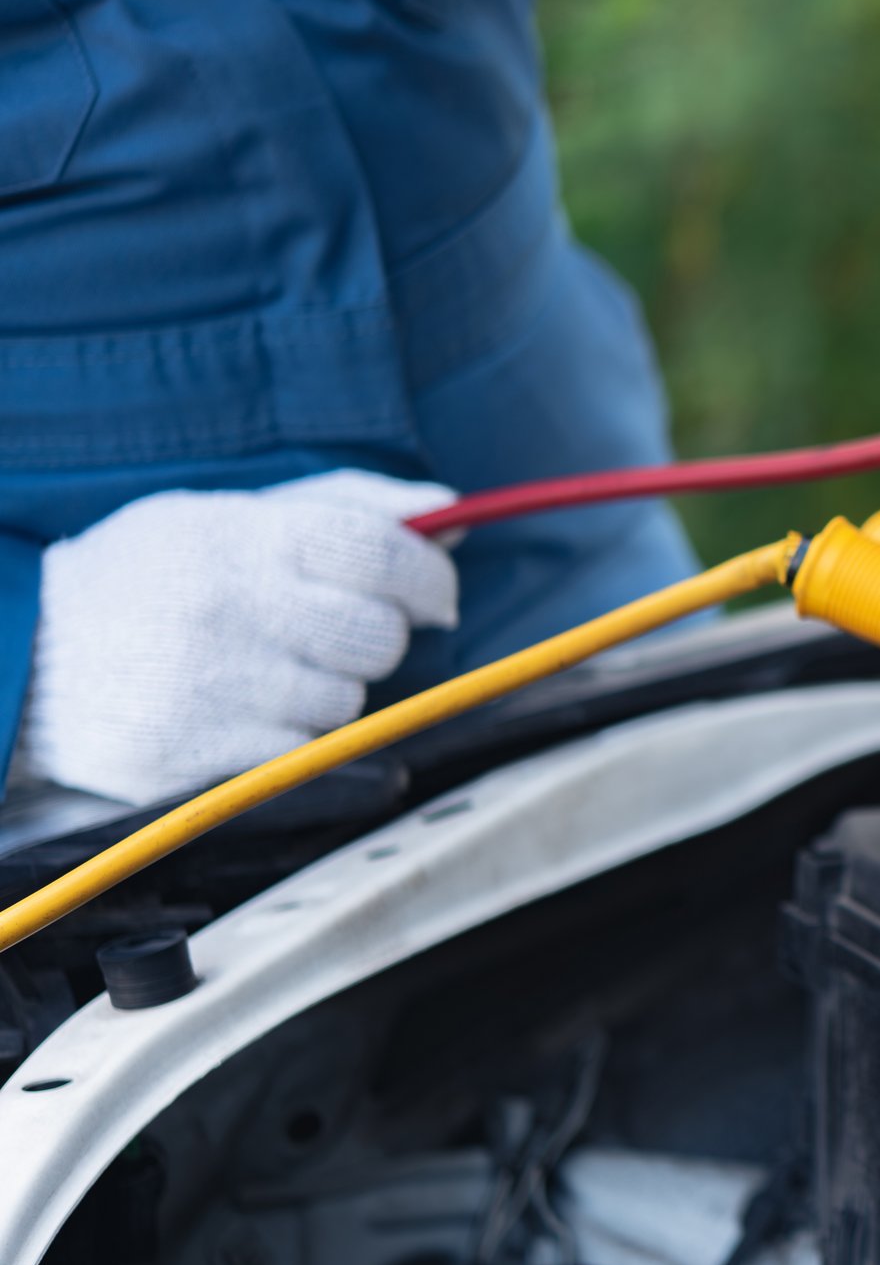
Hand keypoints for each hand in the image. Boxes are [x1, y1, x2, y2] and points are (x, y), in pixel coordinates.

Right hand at [17, 470, 459, 802]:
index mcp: (239, 537)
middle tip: (330, 630)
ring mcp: (210, 689)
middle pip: (376, 636)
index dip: (429, 579)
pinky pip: (300, 756)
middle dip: (373, 636)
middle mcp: (228, 609)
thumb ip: (344, 506)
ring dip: (325, 690)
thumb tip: (450, 513)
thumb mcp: (224, 515)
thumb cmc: (144, 577)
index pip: (381, 553)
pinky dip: (288, 738)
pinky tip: (239, 710)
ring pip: (345, 702)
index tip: (434, 595)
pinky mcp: (194, 758)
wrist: (23, 656)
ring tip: (260, 669)